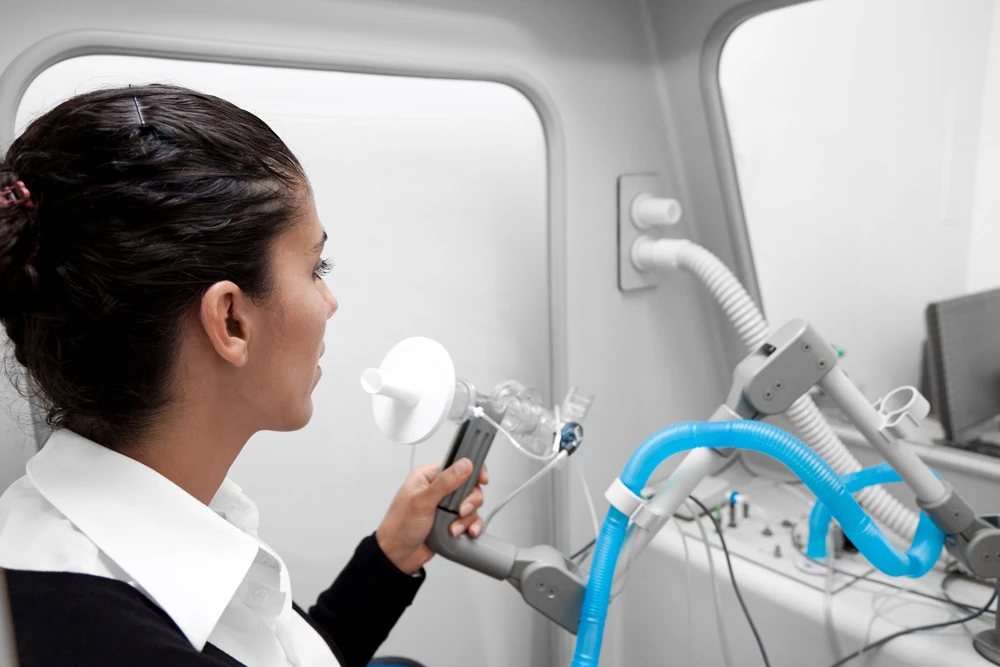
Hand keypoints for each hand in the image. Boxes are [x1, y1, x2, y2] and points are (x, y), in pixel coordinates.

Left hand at [375, 458, 488, 574]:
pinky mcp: (451, 522)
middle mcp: (439, 490)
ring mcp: (446, 507)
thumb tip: (464, 465)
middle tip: (460, 510)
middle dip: (470, 501)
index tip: (482, 480)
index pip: (457, 466)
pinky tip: (466, 532)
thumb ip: (445, 482)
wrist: (397, 556)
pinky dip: (471, 527)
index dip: (472, 471)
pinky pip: (470, 521)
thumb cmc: (399, 526)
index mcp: (429, 477)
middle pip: (469, 487)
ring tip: (454, 527)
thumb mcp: (422, 501)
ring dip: (467, 518)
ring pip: (472, 505)